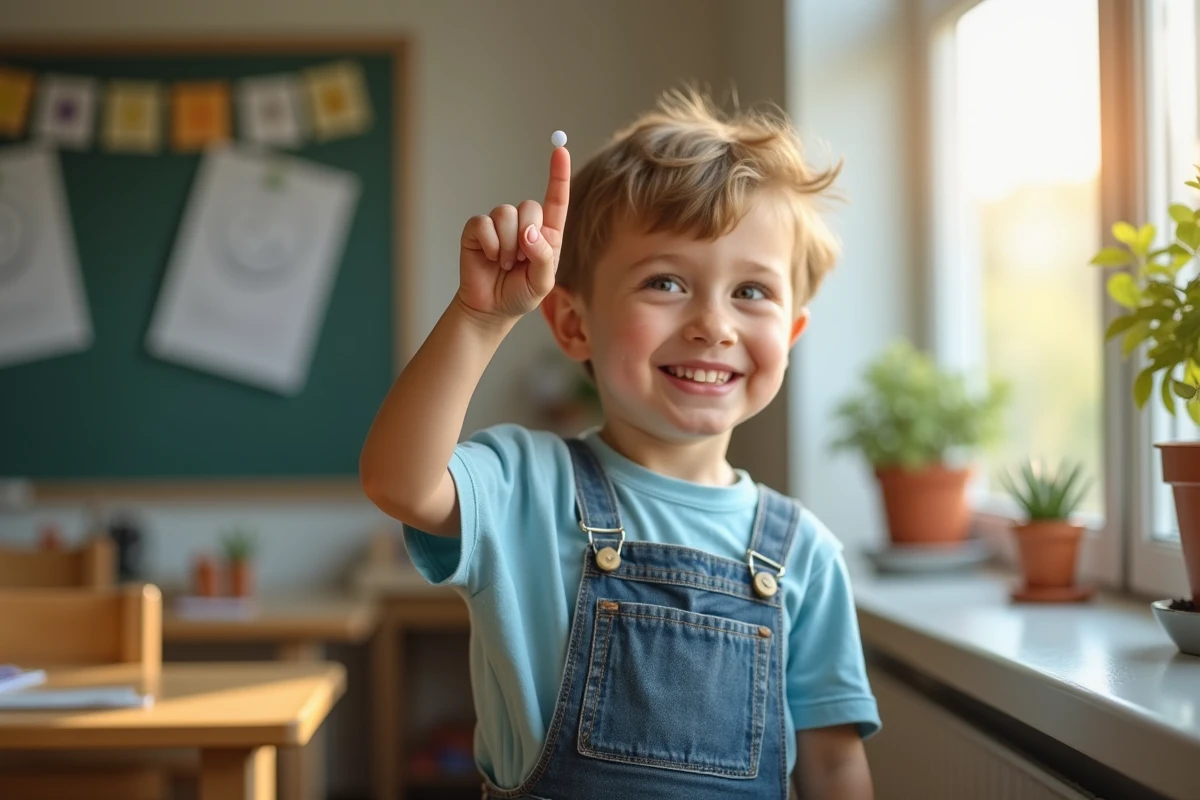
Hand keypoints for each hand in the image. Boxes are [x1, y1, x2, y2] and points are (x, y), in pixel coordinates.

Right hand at [457, 146, 571, 322]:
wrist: (490, 309)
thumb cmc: (520, 294)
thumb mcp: (542, 282)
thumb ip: (543, 256)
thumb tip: (529, 231)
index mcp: (547, 233)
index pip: (556, 200)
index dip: (558, 175)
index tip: (561, 150)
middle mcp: (525, 224)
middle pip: (529, 206)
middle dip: (525, 236)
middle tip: (518, 262)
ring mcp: (499, 225)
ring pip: (505, 214)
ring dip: (506, 245)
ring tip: (504, 264)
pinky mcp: (477, 230)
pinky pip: (484, 223)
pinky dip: (488, 243)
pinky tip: (488, 257)